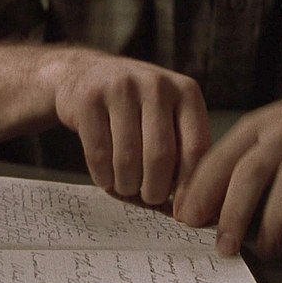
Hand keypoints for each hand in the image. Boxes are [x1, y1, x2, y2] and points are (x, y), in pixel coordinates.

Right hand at [51, 49, 209, 204]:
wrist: (84, 74)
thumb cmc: (134, 107)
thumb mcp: (167, 114)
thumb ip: (182, 147)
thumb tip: (190, 200)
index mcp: (185, 92)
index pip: (196, 148)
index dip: (190, 186)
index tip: (182, 208)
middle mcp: (156, 85)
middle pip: (160, 156)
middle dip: (155, 189)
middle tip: (150, 198)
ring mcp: (120, 89)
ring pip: (127, 158)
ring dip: (127, 185)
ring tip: (127, 187)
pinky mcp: (88, 100)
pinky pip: (98, 154)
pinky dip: (103, 176)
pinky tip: (106, 178)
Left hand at [174, 81, 281, 257]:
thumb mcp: (259, 133)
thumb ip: (230, 164)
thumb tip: (194, 205)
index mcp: (254, 127)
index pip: (220, 158)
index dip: (201, 190)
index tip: (186, 219)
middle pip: (252, 172)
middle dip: (234, 212)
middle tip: (223, 245)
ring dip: (275, 220)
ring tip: (264, 250)